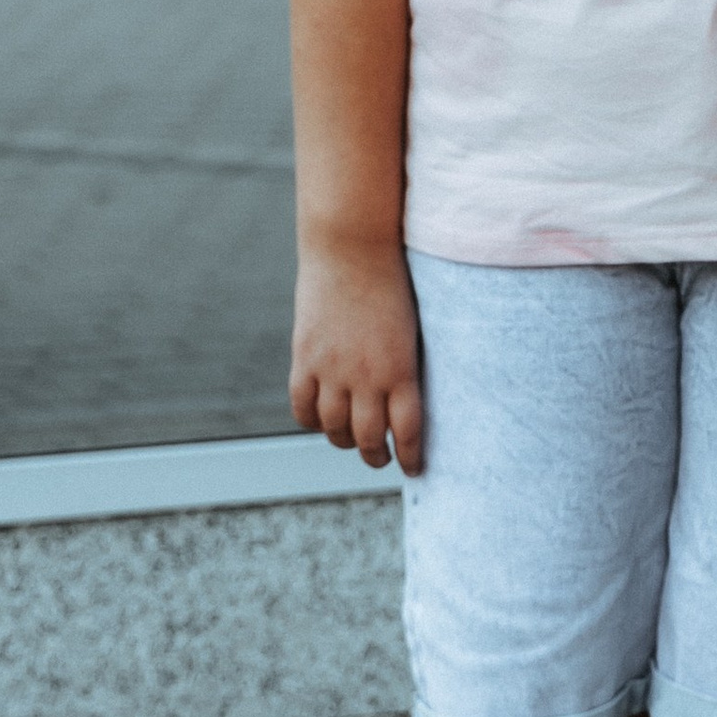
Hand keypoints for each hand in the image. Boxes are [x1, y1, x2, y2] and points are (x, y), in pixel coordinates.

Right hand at [291, 240, 425, 473]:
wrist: (354, 248)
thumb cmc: (394, 283)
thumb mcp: (412, 329)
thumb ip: (406, 367)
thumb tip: (405, 402)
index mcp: (402, 369)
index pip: (409, 430)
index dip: (411, 456)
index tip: (414, 468)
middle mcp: (366, 376)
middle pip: (369, 437)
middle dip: (377, 455)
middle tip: (382, 458)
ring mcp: (331, 369)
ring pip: (334, 428)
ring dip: (345, 442)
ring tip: (354, 443)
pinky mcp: (304, 358)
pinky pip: (303, 407)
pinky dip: (312, 421)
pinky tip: (321, 421)